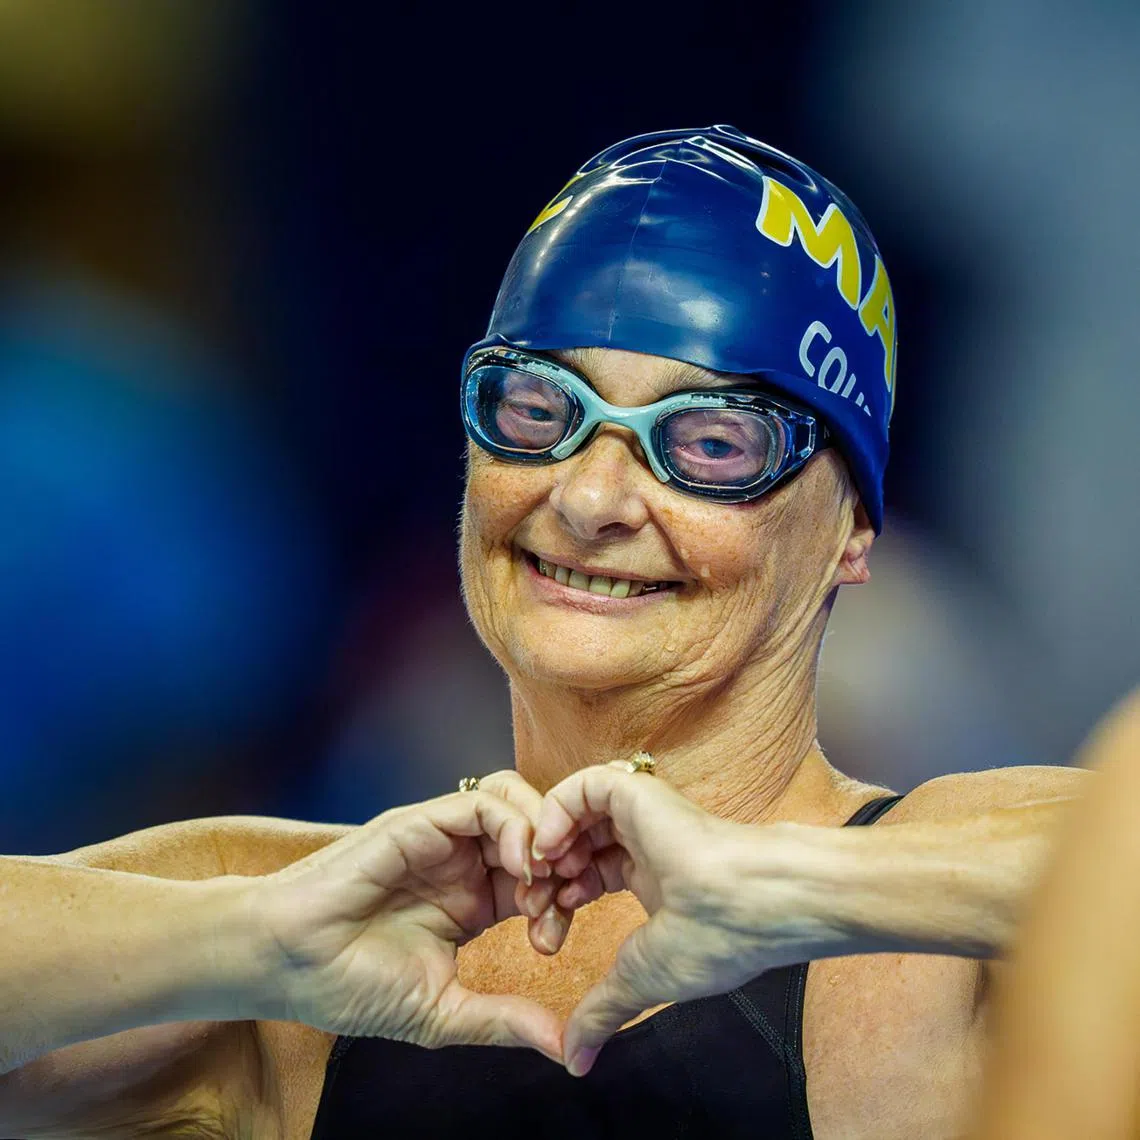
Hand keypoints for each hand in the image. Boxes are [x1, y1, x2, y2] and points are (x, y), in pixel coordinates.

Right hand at [247, 784, 563, 1061]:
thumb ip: (503, 1020)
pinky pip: (481, 802)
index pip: (538, 881)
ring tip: (543, 880)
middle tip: (563, 901)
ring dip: (543, 835)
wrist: (287, 964)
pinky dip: (514, 824)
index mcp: (471, 901)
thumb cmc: (350, 988)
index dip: (560, 902)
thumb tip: (565, 1049)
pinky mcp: (421, 822)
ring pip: (515, 804)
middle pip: (536, 833)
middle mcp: (462, 864)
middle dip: (561, 863)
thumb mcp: (442, 1011)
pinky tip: (519, 866)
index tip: (553, 942)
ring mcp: (442, 839)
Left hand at [527, 764, 817, 1076]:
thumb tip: (575, 1062)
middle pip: (575, 845)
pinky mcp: (639, 792)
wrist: (751, 902)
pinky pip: (585, 785)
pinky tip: (550, 847)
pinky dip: (556, 809)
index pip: (588, 878)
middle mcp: (645, 841)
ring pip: (576, 811)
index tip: (546, 938)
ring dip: (547, 844)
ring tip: (541, 879)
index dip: (558, 904)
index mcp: (653, 878)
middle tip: (531, 908)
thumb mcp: (642, 978)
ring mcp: (643, 814)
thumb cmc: (714, 939)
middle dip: (545, 878)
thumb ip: (603, 1011)